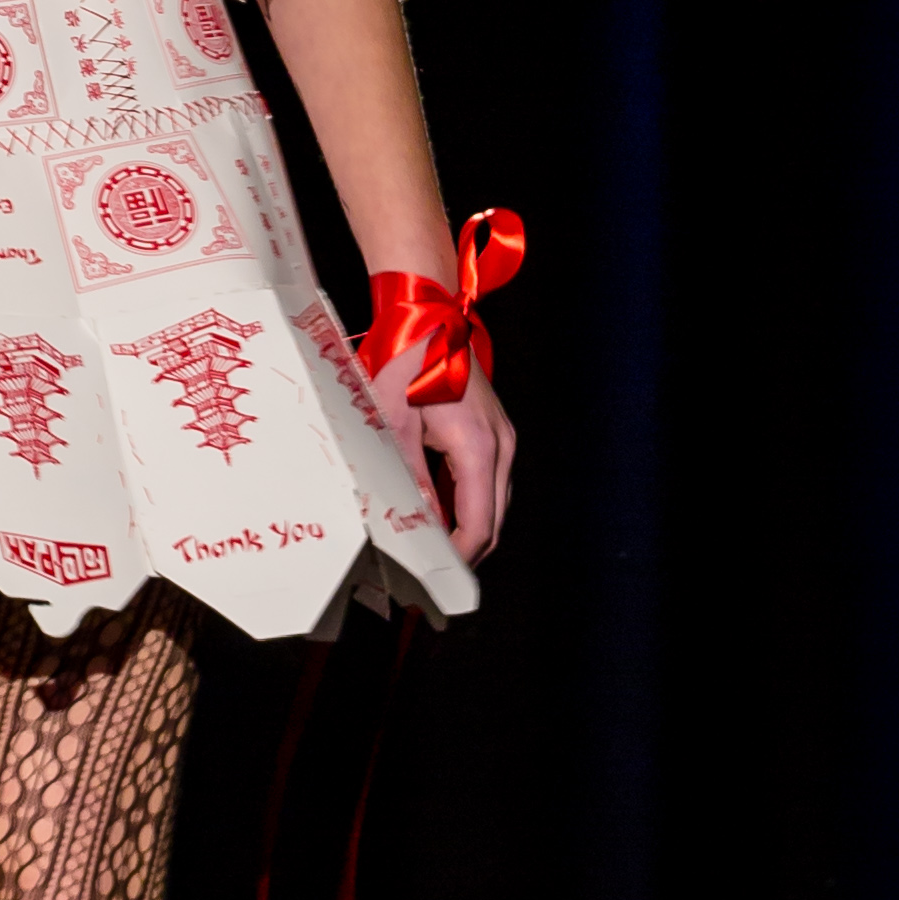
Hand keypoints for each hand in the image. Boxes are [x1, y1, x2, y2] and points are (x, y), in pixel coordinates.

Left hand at [362, 355, 515, 564]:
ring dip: (466, 527)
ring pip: (494, 504)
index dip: (460, 558)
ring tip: (429, 543)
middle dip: (465, 552)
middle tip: (429, 571)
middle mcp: (501, 447)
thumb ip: (408, 476)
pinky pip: (488, 483)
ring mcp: (503, 440)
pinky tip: (436, 507)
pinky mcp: (497, 434)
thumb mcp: (395, 422)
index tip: (437, 577)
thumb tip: (415, 523)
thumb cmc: (410, 362)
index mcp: (478, 447)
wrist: (433, 322)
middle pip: (493, 521)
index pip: (480, 525)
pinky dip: (467, 503)